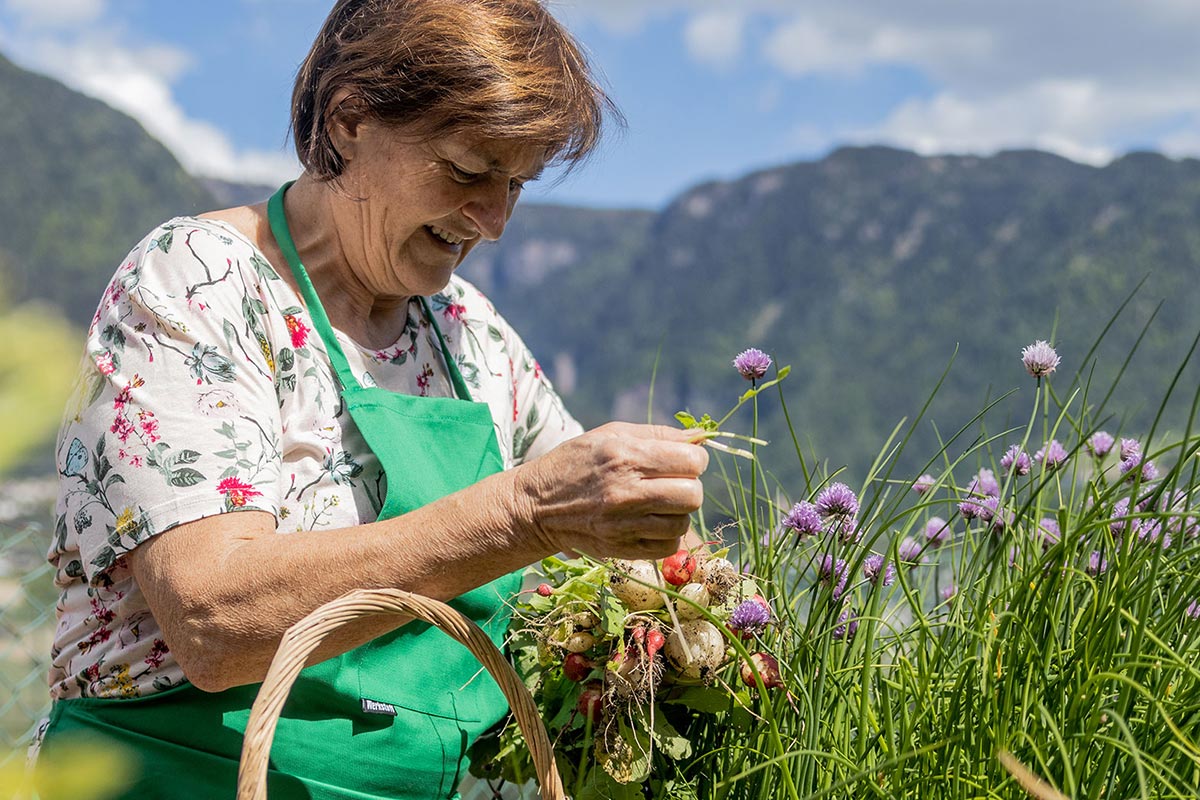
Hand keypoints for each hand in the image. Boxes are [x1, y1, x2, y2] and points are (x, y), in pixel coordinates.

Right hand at [510, 422, 708, 559]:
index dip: (694, 458)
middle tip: (673, 483)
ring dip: (678, 512)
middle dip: (690, 486)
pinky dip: (666, 534)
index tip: (682, 460)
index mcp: (626, 456)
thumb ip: (657, 434)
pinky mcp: (622, 549)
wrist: (535, 506)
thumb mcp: (609, 434)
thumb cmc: (574, 462)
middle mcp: (627, 492)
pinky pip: (668, 546)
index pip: (691, 460)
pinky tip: (650, 522)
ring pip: (683, 523)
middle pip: (693, 495)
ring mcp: (624, 525)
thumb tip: (700, 439)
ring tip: (658, 503)